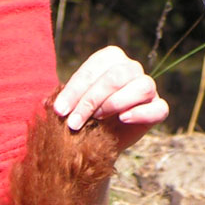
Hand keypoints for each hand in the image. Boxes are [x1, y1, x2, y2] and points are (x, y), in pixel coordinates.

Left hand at [52, 46, 167, 151]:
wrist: (95, 143)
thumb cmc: (79, 119)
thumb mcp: (67, 108)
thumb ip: (59, 102)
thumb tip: (46, 103)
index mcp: (109, 60)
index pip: (95, 67)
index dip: (75, 89)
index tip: (59, 111)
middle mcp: (130, 69)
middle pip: (117, 75)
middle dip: (91, 100)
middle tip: (72, 123)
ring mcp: (147, 88)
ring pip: (141, 86)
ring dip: (115, 103)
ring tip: (97, 119)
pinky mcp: (156, 109)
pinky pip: (158, 108)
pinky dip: (141, 113)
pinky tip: (123, 119)